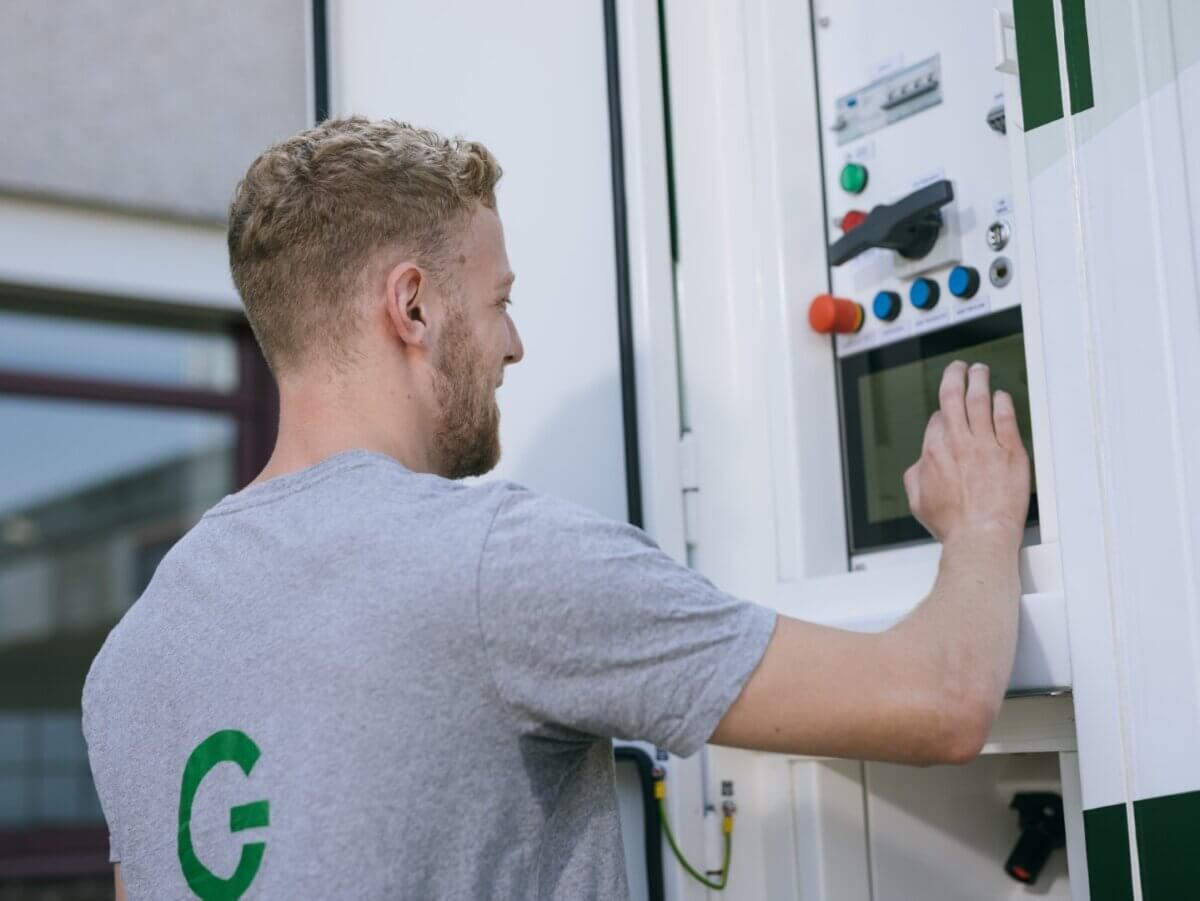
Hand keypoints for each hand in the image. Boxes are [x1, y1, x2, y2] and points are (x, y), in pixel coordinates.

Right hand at [903, 361, 1030, 546]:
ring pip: (980, 400)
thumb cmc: (952, 524)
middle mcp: (958, 442)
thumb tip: (921, 463)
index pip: (938, 419)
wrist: (980, 536)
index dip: (943, 415)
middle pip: (954, 396)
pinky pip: (1006, 417)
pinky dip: (1002, 402)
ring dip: (978, 380)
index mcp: (934, 452)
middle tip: (959, 368)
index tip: (949, 417)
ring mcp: (986, 444)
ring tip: (980, 371)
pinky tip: (1002, 396)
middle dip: (955, 376)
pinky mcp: (1010, 451)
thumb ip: (916, 474)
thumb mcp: (917, 500)